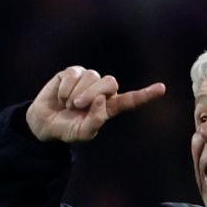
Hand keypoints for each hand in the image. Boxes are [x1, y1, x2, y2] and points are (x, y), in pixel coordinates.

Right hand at [25, 66, 166, 142]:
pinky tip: (61, 96)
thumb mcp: (83, 133)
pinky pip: (74, 74)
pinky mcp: (73, 73)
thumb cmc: (68, 130)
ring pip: (92, 76)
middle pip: (111, 83)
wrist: (45, 123)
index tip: (161, 89)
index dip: (146, 94)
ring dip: (77, 92)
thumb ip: (95, 120)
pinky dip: (66, 87)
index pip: (131, 100)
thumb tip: (101, 99)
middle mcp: (102, 91)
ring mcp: (88, 80)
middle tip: (77, 106)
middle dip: (93, 93)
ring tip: (68, 104)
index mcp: (109, 107)